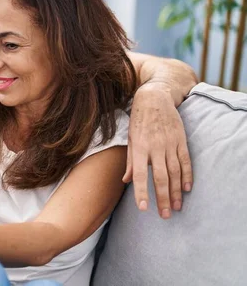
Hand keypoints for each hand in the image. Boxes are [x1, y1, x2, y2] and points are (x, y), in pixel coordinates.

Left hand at [123, 86, 192, 218]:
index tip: (144, 209)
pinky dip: (187, 176)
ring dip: (176, 192)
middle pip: (160, 178)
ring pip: (174, 172)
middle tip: (165, 215)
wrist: (154, 98)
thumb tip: (126, 181)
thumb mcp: (130, 139)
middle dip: (162, 198)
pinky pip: (185, 161)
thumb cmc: (138, 121)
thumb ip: (130, 161)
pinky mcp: (180, 140)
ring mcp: (169, 144)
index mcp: (139, 148)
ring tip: (176, 207)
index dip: (141, 192)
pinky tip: (186, 189)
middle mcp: (155, 147)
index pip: (140, 174)